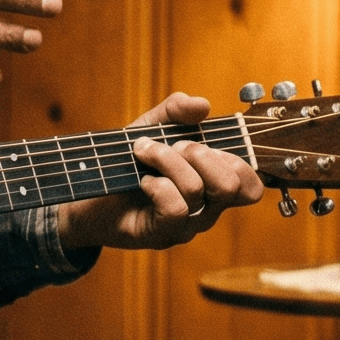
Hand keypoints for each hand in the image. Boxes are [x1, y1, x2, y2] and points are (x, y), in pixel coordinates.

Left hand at [53, 94, 263, 250]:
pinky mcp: (162, 234)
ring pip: (196, 190)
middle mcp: (207, 209)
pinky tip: (143, 180)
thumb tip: (203, 105)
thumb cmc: (127, 160)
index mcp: (213, 184)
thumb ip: (177, 110)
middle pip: (233, 186)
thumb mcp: (152, 125)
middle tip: (175, 145)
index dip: (239, 162)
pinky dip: (157, 184)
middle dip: (202, 154)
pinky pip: (175, 207)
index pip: (251, 186)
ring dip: (167, 160)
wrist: (88, 189)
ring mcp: (186, 225)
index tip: (206, 143)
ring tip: (144, 152)